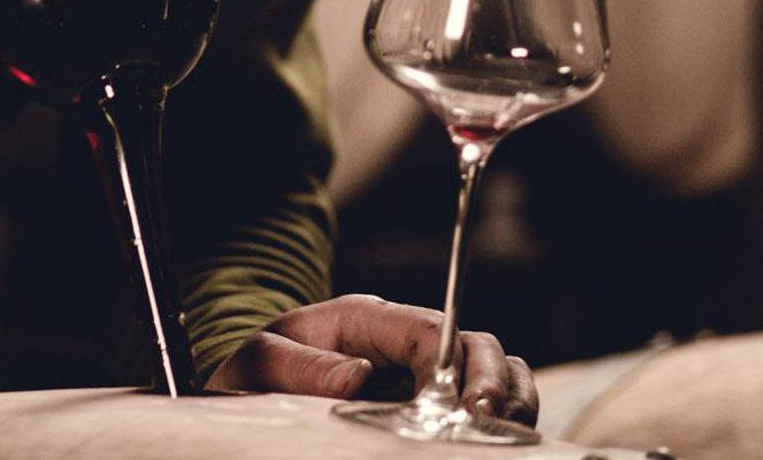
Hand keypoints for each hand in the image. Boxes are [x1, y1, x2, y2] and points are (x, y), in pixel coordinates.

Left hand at [205, 294, 536, 423]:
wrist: (254, 383)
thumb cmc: (259, 369)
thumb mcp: (262, 362)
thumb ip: (301, 367)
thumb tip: (356, 376)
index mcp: (367, 319)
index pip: (430, 330)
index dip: (450, 366)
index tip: (451, 408)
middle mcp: (405, 340)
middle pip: (477, 346)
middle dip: (491, 384)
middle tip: (485, 424)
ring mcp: (424, 370)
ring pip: (495, 371)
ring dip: (508, 402)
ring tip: (501, 436)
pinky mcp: (434, 402)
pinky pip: (486, 404)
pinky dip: (502, 421)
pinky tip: (494, 444)